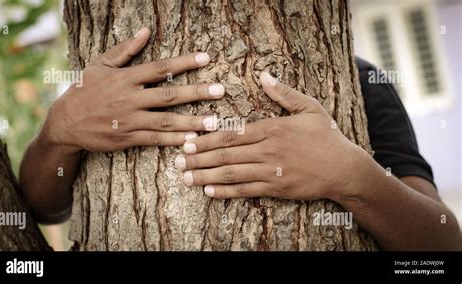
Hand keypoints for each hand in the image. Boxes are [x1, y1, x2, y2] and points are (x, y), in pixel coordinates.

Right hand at [41, 27, 224, 152]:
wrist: (65, 123)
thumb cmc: (84, 91)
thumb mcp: (100, 65)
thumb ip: (125, 49)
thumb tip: (146, 31)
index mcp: (125, 78)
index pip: (160, 68)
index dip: (184, 62)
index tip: (206, 58)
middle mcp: (130, 98)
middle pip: (169, 95)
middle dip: (196, 92)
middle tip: (220, 90)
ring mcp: (129, 120)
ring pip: (166, 121)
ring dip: (192, 121)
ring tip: (214, 122)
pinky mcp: (127, 138)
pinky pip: (155, 139)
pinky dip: (173, 140)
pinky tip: (192, 140)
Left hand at [175, 72, 361, 199]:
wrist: (344, 168)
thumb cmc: (327, 137)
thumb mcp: (309, 108)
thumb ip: (284, 93)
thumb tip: (264, 75)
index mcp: (271, 129)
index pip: (231, 135)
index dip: (207, 139)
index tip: (188, 140)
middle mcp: (267, 150)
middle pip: (226, 155)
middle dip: (199, 158)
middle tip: (178, 160)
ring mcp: (271, 172)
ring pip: (231, 173)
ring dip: (206, 175)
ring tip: (186, 177)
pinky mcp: (276, 189)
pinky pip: (246, 190)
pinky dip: (226, 191)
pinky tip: (209, 191)